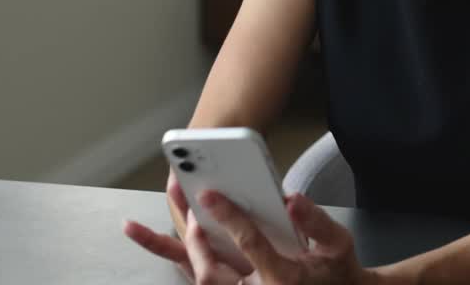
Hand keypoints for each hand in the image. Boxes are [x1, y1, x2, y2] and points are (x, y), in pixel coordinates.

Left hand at [125, 189, 377, 284]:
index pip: (250, 246)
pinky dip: (173, 256)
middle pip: (209, 273)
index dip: (229, 219)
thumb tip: (292, 200)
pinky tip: (145, 235)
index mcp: (281, 280)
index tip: (210, 194)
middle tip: (187, 202)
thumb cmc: (336, 272)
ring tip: (132, 227)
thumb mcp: (338, 244)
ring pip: (196, 277)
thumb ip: (317, 222)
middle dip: (194, 238)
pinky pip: (198, 275)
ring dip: (162, 249)